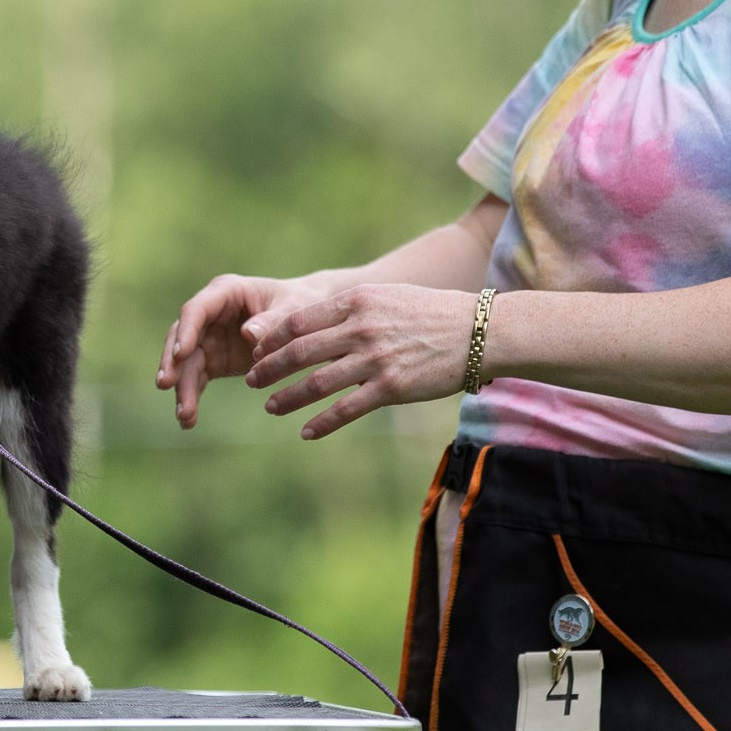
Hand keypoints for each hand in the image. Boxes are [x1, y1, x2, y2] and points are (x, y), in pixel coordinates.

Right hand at [156, 273, 337, 426]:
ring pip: (185, 363)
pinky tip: (188, 421)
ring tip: (184, 416)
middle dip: (173, 362)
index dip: (186, 331)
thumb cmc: (301, 306)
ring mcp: (208, 338)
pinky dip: (192, 398)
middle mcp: (210, 314)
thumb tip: (247, 334)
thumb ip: (273, 321)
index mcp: (226, 292)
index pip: (197, 310)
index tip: (180, 355)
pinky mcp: (213, 360)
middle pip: (181, 337)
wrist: (308, 324)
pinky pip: (196, 379)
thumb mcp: (294, 310)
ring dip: (182, 388)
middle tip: (165, 385)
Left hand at [245, 283, 480, 438]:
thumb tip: (314, 329)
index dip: (271, 339)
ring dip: (288, 398)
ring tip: (270, 408)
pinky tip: (306, 432)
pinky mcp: (391, 388)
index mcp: (356, 301)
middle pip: (298, 352)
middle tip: (250, 381)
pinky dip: (321, 423)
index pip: (298, 320)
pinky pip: (346, 409)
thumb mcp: (386, 299)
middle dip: (269, 369)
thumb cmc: (431, 313)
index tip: (256, 352)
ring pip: (316, 383)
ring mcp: (375, 359)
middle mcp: (360, 329)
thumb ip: (350, 311)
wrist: (480, 332)